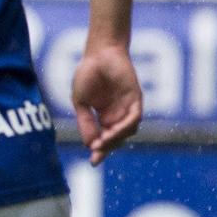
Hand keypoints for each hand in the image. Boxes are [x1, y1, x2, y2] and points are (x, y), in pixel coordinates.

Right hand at [71, 44, 141, 164]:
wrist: (98, 54)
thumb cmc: (88, 74)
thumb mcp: (81, 103)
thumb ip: (85, 122)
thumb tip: (89, 144)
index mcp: (104, 116)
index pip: (104, 138)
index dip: (99, 151)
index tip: (93, 162)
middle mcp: (118, 114)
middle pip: (116, 138)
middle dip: (107, 148)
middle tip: (96, 154)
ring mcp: (128, 107)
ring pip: (128, 131)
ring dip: (115, 139)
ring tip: (102, 142)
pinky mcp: (136, 98)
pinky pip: (135, 117)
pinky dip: (125, 127)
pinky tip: (113, 131)